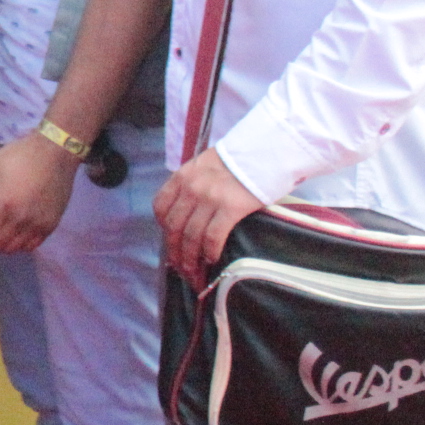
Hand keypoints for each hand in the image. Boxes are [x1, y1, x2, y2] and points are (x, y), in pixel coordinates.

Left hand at [0, 132, 80, 253]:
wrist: (55, 154)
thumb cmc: (19, 157)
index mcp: (3, 204)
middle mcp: (21, 220)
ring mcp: (38, 225)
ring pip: (14, 249)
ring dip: (3, 240)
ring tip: (3, 223)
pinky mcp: (51, 226)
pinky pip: (31, 246)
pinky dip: (20, 242)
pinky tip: (17, 227)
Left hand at [155, 148, 265, 281]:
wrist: (264, 151)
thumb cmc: (237, 161)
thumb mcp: (205, 166)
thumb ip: (193, 185)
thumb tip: (190, 212)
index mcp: (182, 176)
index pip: (161, 207)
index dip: (163, 229)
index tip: (171, 243)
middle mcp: (191, 187)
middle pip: (174, 226)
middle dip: (175, 252)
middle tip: (181, 269)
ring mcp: (209, 197)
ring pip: (191, 235)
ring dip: (190, 259)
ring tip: (195, 273)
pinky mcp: (230, 207)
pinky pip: (212, 236)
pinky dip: (209, 252)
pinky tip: (212, 260)